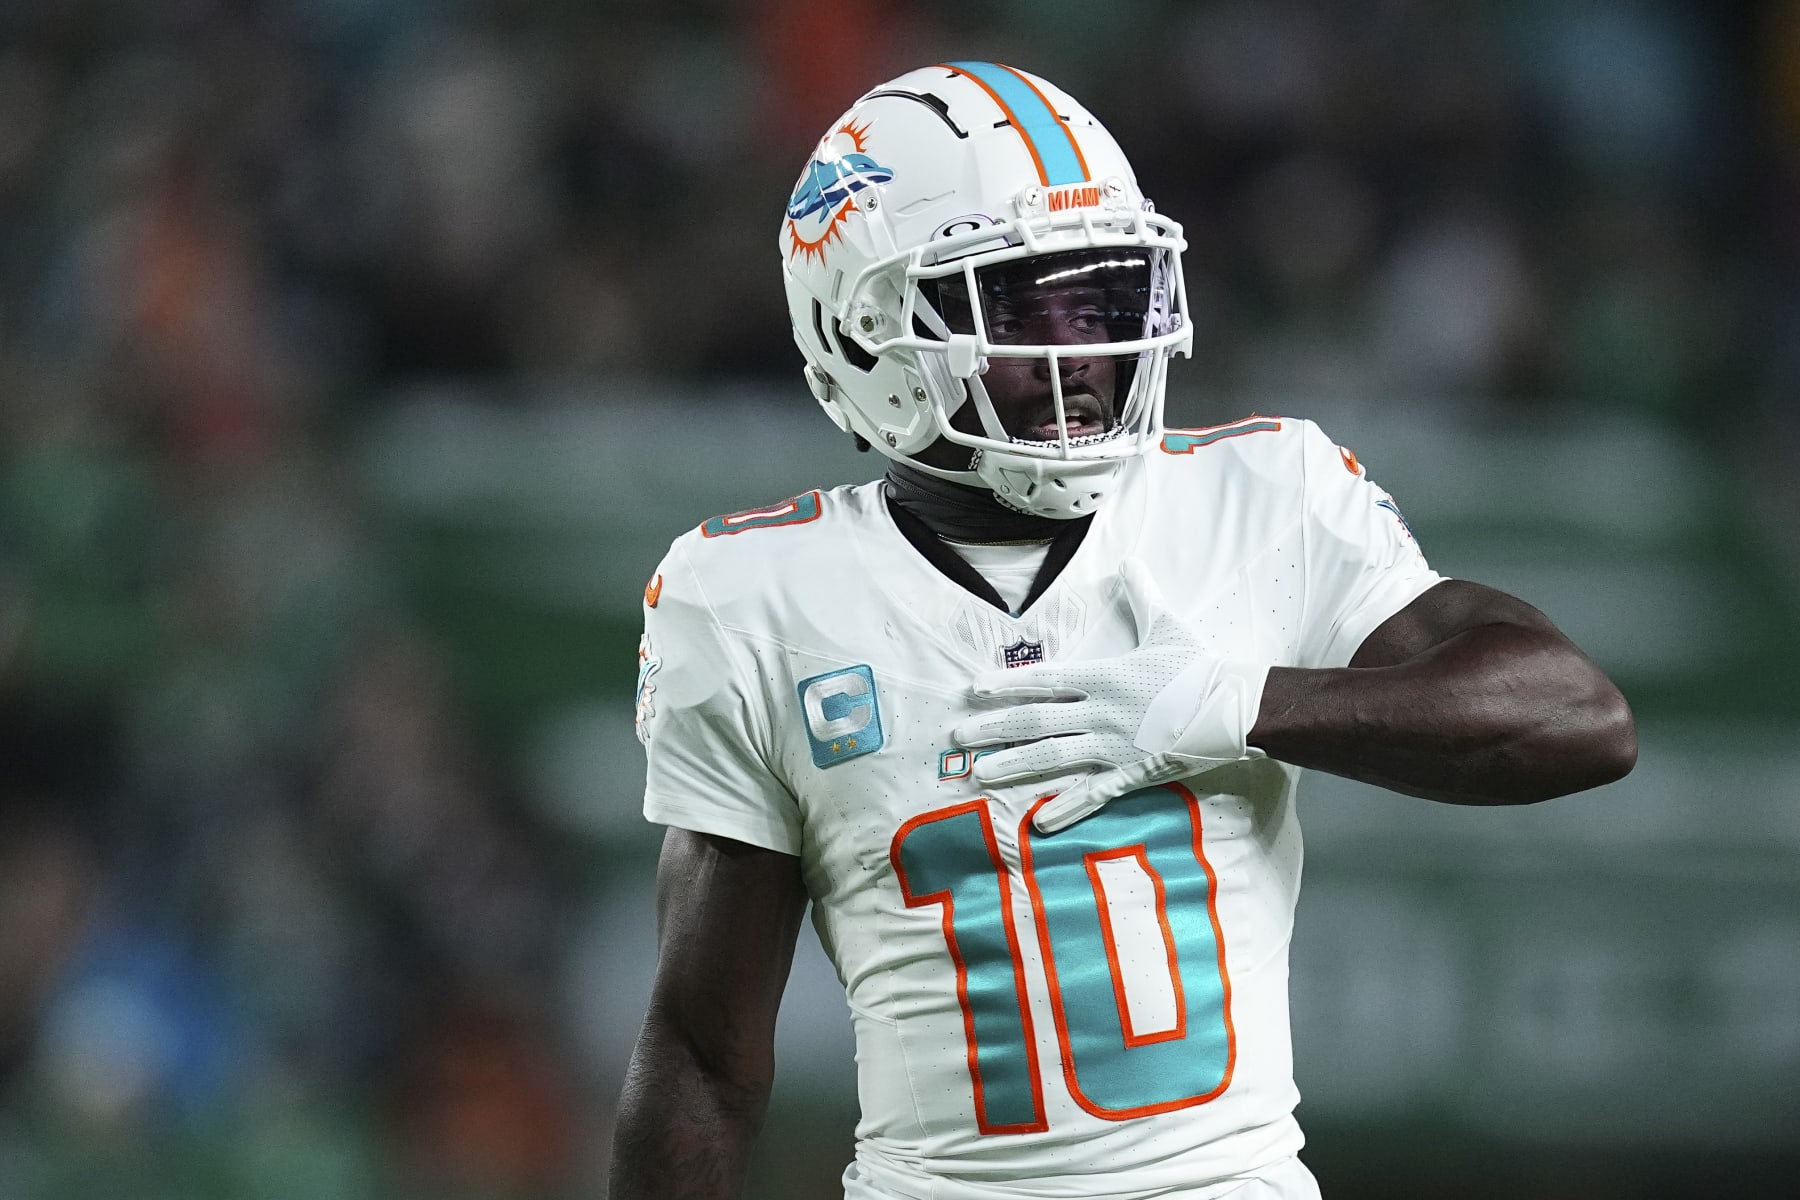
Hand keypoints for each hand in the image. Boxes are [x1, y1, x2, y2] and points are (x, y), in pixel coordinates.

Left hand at [951, 564, 1269, 832]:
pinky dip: (1067, 808)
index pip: (1044, 679)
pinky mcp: (1131, 773)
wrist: (1236, 708)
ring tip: (980, 774)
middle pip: (1036, 720)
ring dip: (1014, 765)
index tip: (974, 689)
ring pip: (1053, 756)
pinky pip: (1094, 794)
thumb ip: (1141, 595)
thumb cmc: (1200, 667)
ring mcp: (1114, 746)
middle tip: (958, 736)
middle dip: (994, 727)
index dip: (1006, 684)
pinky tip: (1040, 823)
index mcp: (1104, 676)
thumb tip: (1129, 560)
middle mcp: (1100, 712)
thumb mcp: (1167, 625)